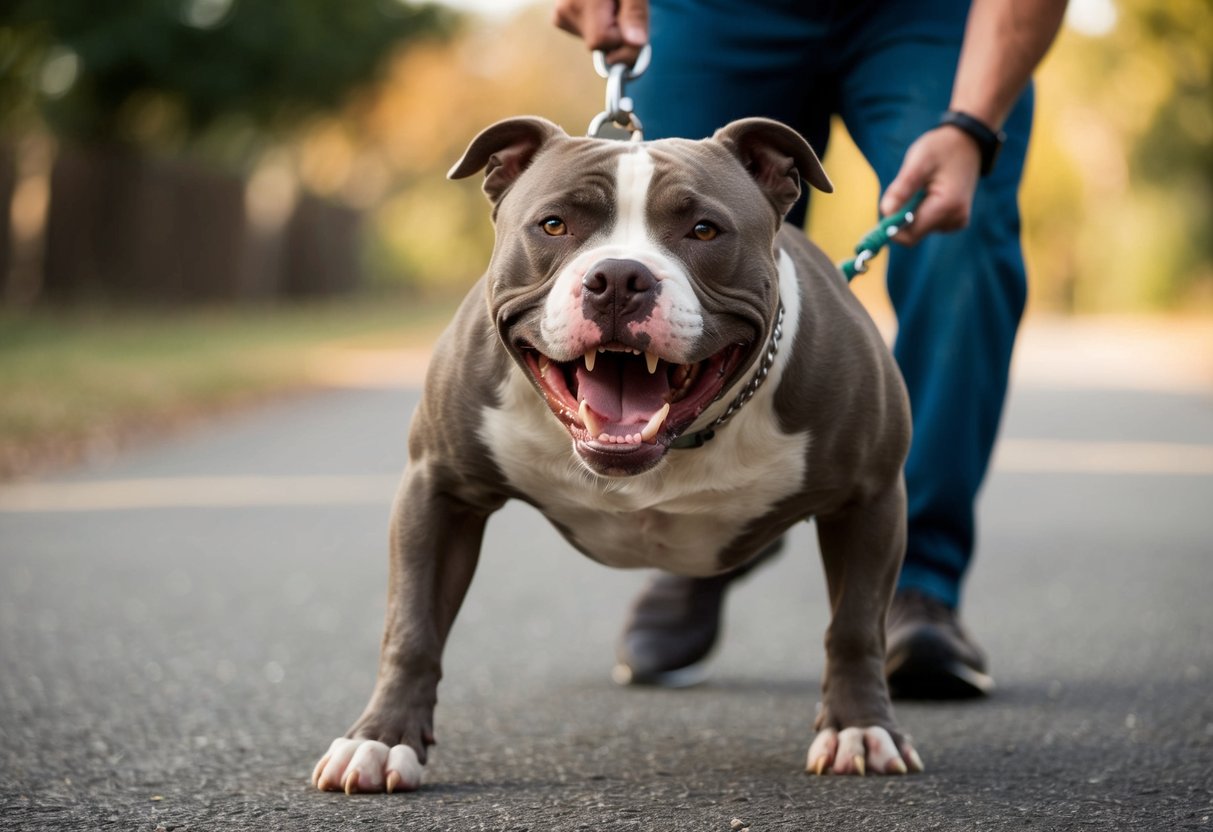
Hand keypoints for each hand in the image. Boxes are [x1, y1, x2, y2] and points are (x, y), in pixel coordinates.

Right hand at [552, 0, 648, 65]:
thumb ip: (635, 14)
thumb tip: (636, 43)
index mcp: (586, 0)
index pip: (602, 41)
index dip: (621, 40)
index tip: (633, 27)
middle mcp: (566, 9)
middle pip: (597, 43)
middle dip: (616, 33)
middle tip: (622, 8)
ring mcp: (560, 14)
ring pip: (591, 40)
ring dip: (607, 28)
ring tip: (609, 2)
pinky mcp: (559, 18)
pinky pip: (583, 33)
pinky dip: (595, 24)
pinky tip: (597, 5)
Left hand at [879, 125, 981, 245]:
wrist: (967, 143)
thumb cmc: (941, 149)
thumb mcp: (918, 161)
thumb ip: (901, 189)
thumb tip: (886, 213)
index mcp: (947, 206)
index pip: (910, 235)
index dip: (891, 228)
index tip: (884, 210)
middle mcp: (955, 219)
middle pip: (914, 233)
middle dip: (902, 217)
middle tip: (903, 190)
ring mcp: (956, 221)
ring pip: (919, 229)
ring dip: (912, 211)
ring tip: (922, 187)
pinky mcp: (955, 220)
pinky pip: (928, 224)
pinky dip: (921, 211)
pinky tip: (929, 192)